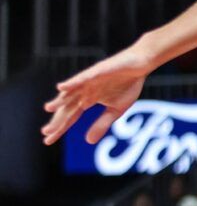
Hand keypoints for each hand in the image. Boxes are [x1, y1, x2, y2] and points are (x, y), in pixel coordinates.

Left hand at [42, 41, 157, 143]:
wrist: (141, 63)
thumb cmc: (129, 84)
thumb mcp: (117, 110)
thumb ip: (102, 124)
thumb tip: (88, 142)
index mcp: (88, 100)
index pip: (70, 117)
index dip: (60, 128)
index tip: (48, 140)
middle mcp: (84, 91)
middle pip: (67, 107)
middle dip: (57, 120)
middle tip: (45, 132)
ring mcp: (89, 81)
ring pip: (70, 93)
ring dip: (60, 100)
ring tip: (49, 108)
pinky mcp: (97, 72)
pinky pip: (83, 78)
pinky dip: (72, 82)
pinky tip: (62, 88)